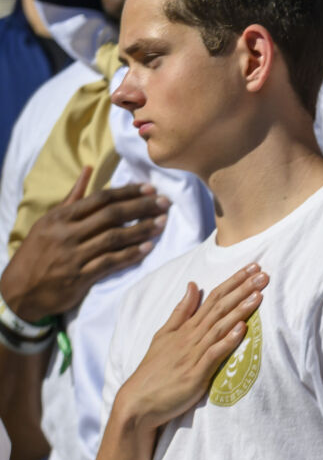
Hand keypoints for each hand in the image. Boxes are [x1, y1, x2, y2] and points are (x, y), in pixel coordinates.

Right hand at [0, 167, 167, 321]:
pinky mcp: (79, 277)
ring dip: (141, 229)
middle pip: (111, 215)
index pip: (100, 199)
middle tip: (164, 203)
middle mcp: (66, 234)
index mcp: (60, 217)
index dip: (128, 192)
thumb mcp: (49, 221)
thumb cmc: (38, 251)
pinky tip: (148, 248)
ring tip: (162, 222)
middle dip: (141, 207)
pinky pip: (110, 263)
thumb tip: (89, 169)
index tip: (150, 188)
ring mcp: (73, 256)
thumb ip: (73, 197)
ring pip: (114, 238)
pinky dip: (131, 254)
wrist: (19, 290)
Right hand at [113, 265, 266, 431]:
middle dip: (242, 289)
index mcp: (186, 327)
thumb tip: (192, 284)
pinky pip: (213, 354)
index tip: (253, 267)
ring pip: (219, 327)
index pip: (213, 298)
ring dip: (240, 310)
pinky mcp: (195, 373)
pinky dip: (228, 340)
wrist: (138, 402)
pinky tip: (242, 329)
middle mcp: (191, 336)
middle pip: (219, 307)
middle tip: (263, 273)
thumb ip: (181, 311)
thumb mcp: (164, 335)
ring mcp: (193, 354)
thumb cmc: (154, 370)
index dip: (234, 282)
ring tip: (259, 295)